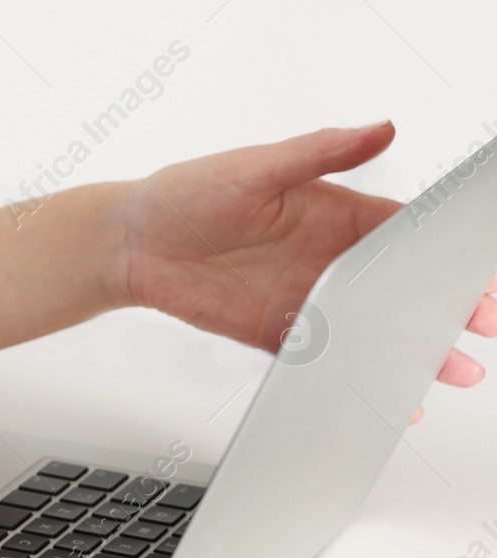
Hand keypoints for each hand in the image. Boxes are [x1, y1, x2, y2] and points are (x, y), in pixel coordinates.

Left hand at [120, 123, 493, 420]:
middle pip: (401, 288)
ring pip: (370, 329)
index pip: (407, 233)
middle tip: (482, 329)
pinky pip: (321, 360)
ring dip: (409, 350)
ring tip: (449, 371)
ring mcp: (303, 298)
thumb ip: (318, 152)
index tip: (479, 274)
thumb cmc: (185, 194)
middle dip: (444, 308)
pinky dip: (351, 377)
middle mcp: (326, 258)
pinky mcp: (274, 332)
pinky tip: (380, 393)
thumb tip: (379, 129)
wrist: (130, 244)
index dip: (446, 252)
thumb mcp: (256, 167)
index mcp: (335, 213)